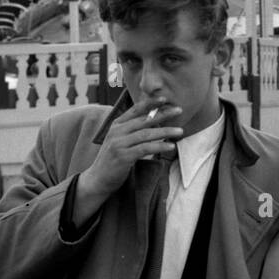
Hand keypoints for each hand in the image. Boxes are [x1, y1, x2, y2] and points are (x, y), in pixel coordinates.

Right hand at [70, 98, 182, 225]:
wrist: (98, 179)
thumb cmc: (113, 159)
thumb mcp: (120, 141)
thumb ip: (132, 131)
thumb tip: (154, 122)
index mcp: (116, 125)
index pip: (135, 110)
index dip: (150, 103)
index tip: (164, 99)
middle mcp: (116, 131)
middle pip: (144, 120)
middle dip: (163, 115)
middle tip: (179, 110)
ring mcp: (118, 143)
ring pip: (146, 134)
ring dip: (165, 132)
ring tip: (180, 131)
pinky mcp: (123, 156)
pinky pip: (145, 149)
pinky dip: (159, 146)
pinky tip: (171, 146)